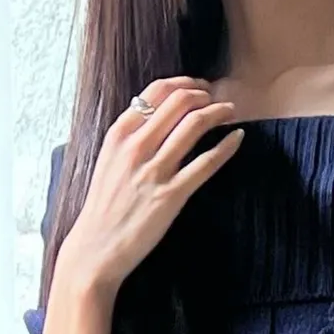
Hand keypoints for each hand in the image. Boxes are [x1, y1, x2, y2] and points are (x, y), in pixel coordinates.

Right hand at [58, 76, 243, 293]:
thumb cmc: (103, 209)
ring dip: (219, 112)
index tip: (199, 88)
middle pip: (179, 102)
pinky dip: (226, 146)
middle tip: (218, 100)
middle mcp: (136, 147)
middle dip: (205, 95)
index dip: (184, 84)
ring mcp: (154, 171)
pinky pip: (205, 163)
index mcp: (119, 134)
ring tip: (230, 112)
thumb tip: (155, 119)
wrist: (95, 249)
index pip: (156, 91)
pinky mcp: (171, 196)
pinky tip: (237, 138)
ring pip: (194, 125)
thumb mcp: (108, 163)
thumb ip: (129, 139)